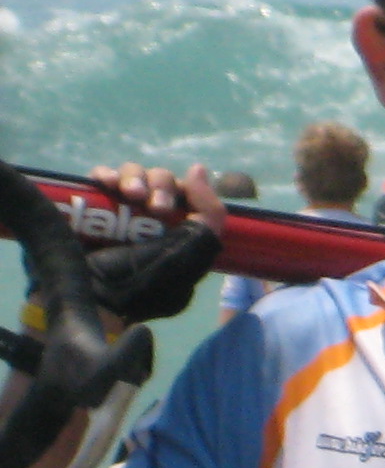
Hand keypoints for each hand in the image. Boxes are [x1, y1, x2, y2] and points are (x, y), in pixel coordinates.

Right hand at [80, 163, 224, 323]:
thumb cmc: (147, 284)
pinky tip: (107, 183)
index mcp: (179, 227)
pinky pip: (102, 178)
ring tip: (130, 194)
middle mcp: (151, 215)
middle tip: (155, 207)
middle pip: (162, 179)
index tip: (176, 205)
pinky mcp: (92, 206)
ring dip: (136, 177)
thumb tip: (198, 168)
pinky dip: (106, 174)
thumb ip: (209, 215)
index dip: (187, 190)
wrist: (96, 298)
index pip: (188, 192)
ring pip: (134, 174)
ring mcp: (120, 209)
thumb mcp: (192, 255)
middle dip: (162, 185)